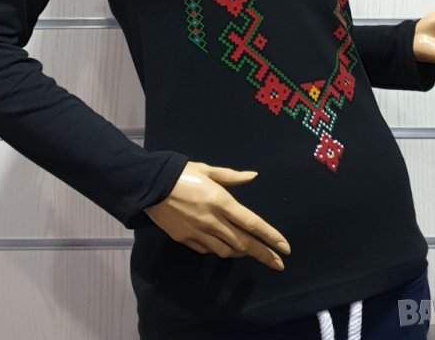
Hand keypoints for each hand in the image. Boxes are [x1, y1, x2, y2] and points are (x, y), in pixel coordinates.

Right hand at [143, 161, 291, 270]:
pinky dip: (219, 250)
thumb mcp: (207, 170)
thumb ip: (232, 176)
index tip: (284, 248)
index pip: (252, 224)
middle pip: (244, 243)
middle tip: (278, 264)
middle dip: (264, 255)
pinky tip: (223, 247)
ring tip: (250, 252)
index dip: (270, 237)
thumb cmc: (181, 173)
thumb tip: (253, 175)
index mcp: (222, 202)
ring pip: (227, 251)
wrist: (150, 186)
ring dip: (242, 253)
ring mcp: (199, 233)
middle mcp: (214, 221)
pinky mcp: (186, 240)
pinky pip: (208, 250)